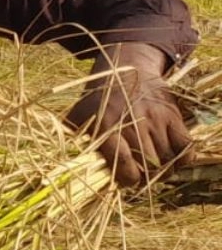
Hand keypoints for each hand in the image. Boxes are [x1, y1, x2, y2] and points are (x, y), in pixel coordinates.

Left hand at [65, 43, 190, 187]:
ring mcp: (156, 119)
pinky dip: (183, 159)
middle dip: (147, 178)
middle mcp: (133, 124)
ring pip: (167, 159)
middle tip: (142, 176)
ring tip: (156, 170)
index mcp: (106, 127)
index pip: (123, 163)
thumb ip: (72, 140)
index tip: (127, 181)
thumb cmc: (98, 99)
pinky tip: (173, 160)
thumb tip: (64, 168)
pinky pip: (186, 146)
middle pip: (149, 165)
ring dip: (164, 171)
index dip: (128, 179)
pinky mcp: (173, 115)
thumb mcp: (77, 115)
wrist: (126, 68)